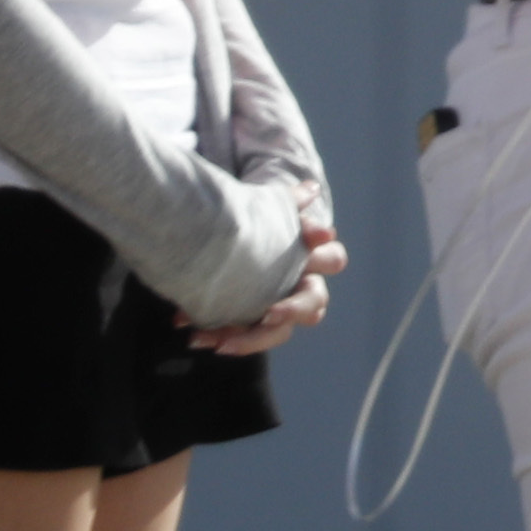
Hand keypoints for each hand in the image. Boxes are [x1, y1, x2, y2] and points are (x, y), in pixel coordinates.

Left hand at [190, 215, 345, 355]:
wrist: (223, 238)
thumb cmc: (257, 223)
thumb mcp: (270, 210)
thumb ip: (288, 204)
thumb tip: (310, 189)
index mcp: (314, 258)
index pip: (333, 259)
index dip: (322, 261)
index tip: (307, 257)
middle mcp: (300, 288)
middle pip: (314, 305)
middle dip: (292, 311)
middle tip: (268, 315)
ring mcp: (275, 310)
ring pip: (278, 333)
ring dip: (252, 339)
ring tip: (221, 342)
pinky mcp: (248, 326)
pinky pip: (241, 339)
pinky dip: (218, 338)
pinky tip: (197, 337)